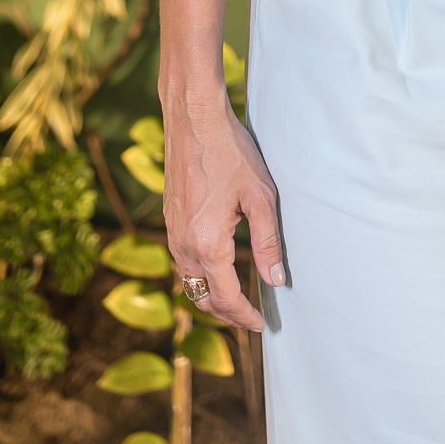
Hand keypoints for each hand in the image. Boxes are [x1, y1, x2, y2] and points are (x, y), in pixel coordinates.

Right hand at [163, 101, 283, 334]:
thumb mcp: (260, 196)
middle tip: (250, 317)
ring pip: (189, 281)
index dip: (244, 316)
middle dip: (226, 313)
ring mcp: (172, 232)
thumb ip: (268, 242)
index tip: (261, 324)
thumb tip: (275, 280)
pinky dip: (199, 275)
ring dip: (210, 296)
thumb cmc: (231, 152)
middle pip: (202, 297)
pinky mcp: (169, 219)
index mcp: (207, 243)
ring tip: (236, 298)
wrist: (193, 119)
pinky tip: (217, 266)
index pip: (225, 297)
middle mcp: (183, 244)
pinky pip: (182, 260)